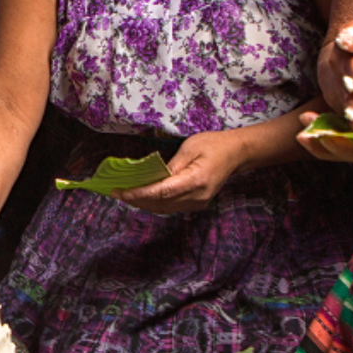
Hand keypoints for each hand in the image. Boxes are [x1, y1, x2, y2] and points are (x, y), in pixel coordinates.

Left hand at [117, 131, 245, 213]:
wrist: (236, 154)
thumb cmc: (213, 145)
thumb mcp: (189, 147)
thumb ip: (170, 165)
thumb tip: (152, 177)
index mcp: (196, 180)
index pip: (162, 192)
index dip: (139, 194)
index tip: (122, 192)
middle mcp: (197, 196)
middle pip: (161, 204)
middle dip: (136, 200)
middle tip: (117, 192)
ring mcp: (198, 203)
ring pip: (164, 208)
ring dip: (143, 203)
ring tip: (125, 195)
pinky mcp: (196, 204)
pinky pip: (171, 206)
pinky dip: (154, 202)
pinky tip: (142, 196)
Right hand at [319, 0, 352, 129]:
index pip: (350, 36)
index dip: (350, 38)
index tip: (350, 39)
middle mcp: (341, 60)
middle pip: (345, 66)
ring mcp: (338, 84)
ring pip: (343, 92)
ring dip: (349, 102)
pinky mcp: (340, 105)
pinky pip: (344, 113)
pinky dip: (348, 122)